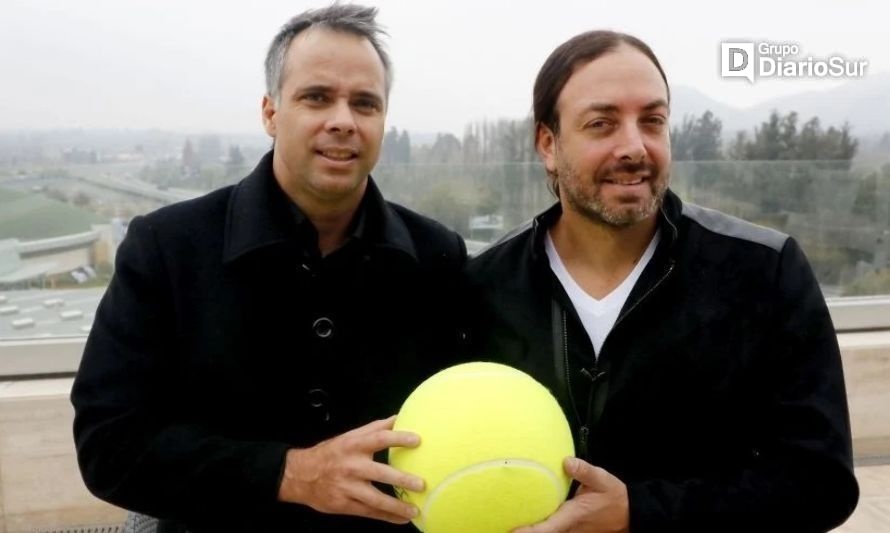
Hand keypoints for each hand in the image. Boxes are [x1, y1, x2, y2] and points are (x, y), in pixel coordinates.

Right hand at [277, 415, 423, 523]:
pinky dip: (386, 517)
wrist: (300, 475)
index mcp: (354, 445)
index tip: (417, 440)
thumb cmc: (331, 453)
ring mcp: (347, 487)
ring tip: (414, 510)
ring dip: (397, 506)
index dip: (398, 438)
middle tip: (421, 483)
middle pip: (380, 473)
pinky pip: (368, 512)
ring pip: (375, 499)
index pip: (379, 439)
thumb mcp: (350, 436)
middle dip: (402, 479)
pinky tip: (401, 519)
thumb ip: (375, 428)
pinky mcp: (344, 505)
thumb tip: (399, 417)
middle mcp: (351, 466)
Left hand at [513, 457, 628, 532]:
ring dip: (530, 529)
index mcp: (572, 515)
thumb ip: (584, 471)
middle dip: (524, 531)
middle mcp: (568, 526)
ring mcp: (570, 530)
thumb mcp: (602, 479)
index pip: (548, 527)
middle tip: (499, 524)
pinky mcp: (570, 528)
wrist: (629, 513)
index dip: (531, 531)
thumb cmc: (614, 496)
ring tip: (506, 522)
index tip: (513, 531)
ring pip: (548, 531)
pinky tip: (525, 516)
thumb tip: (566, 461)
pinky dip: (538, 525)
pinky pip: (552, 528)